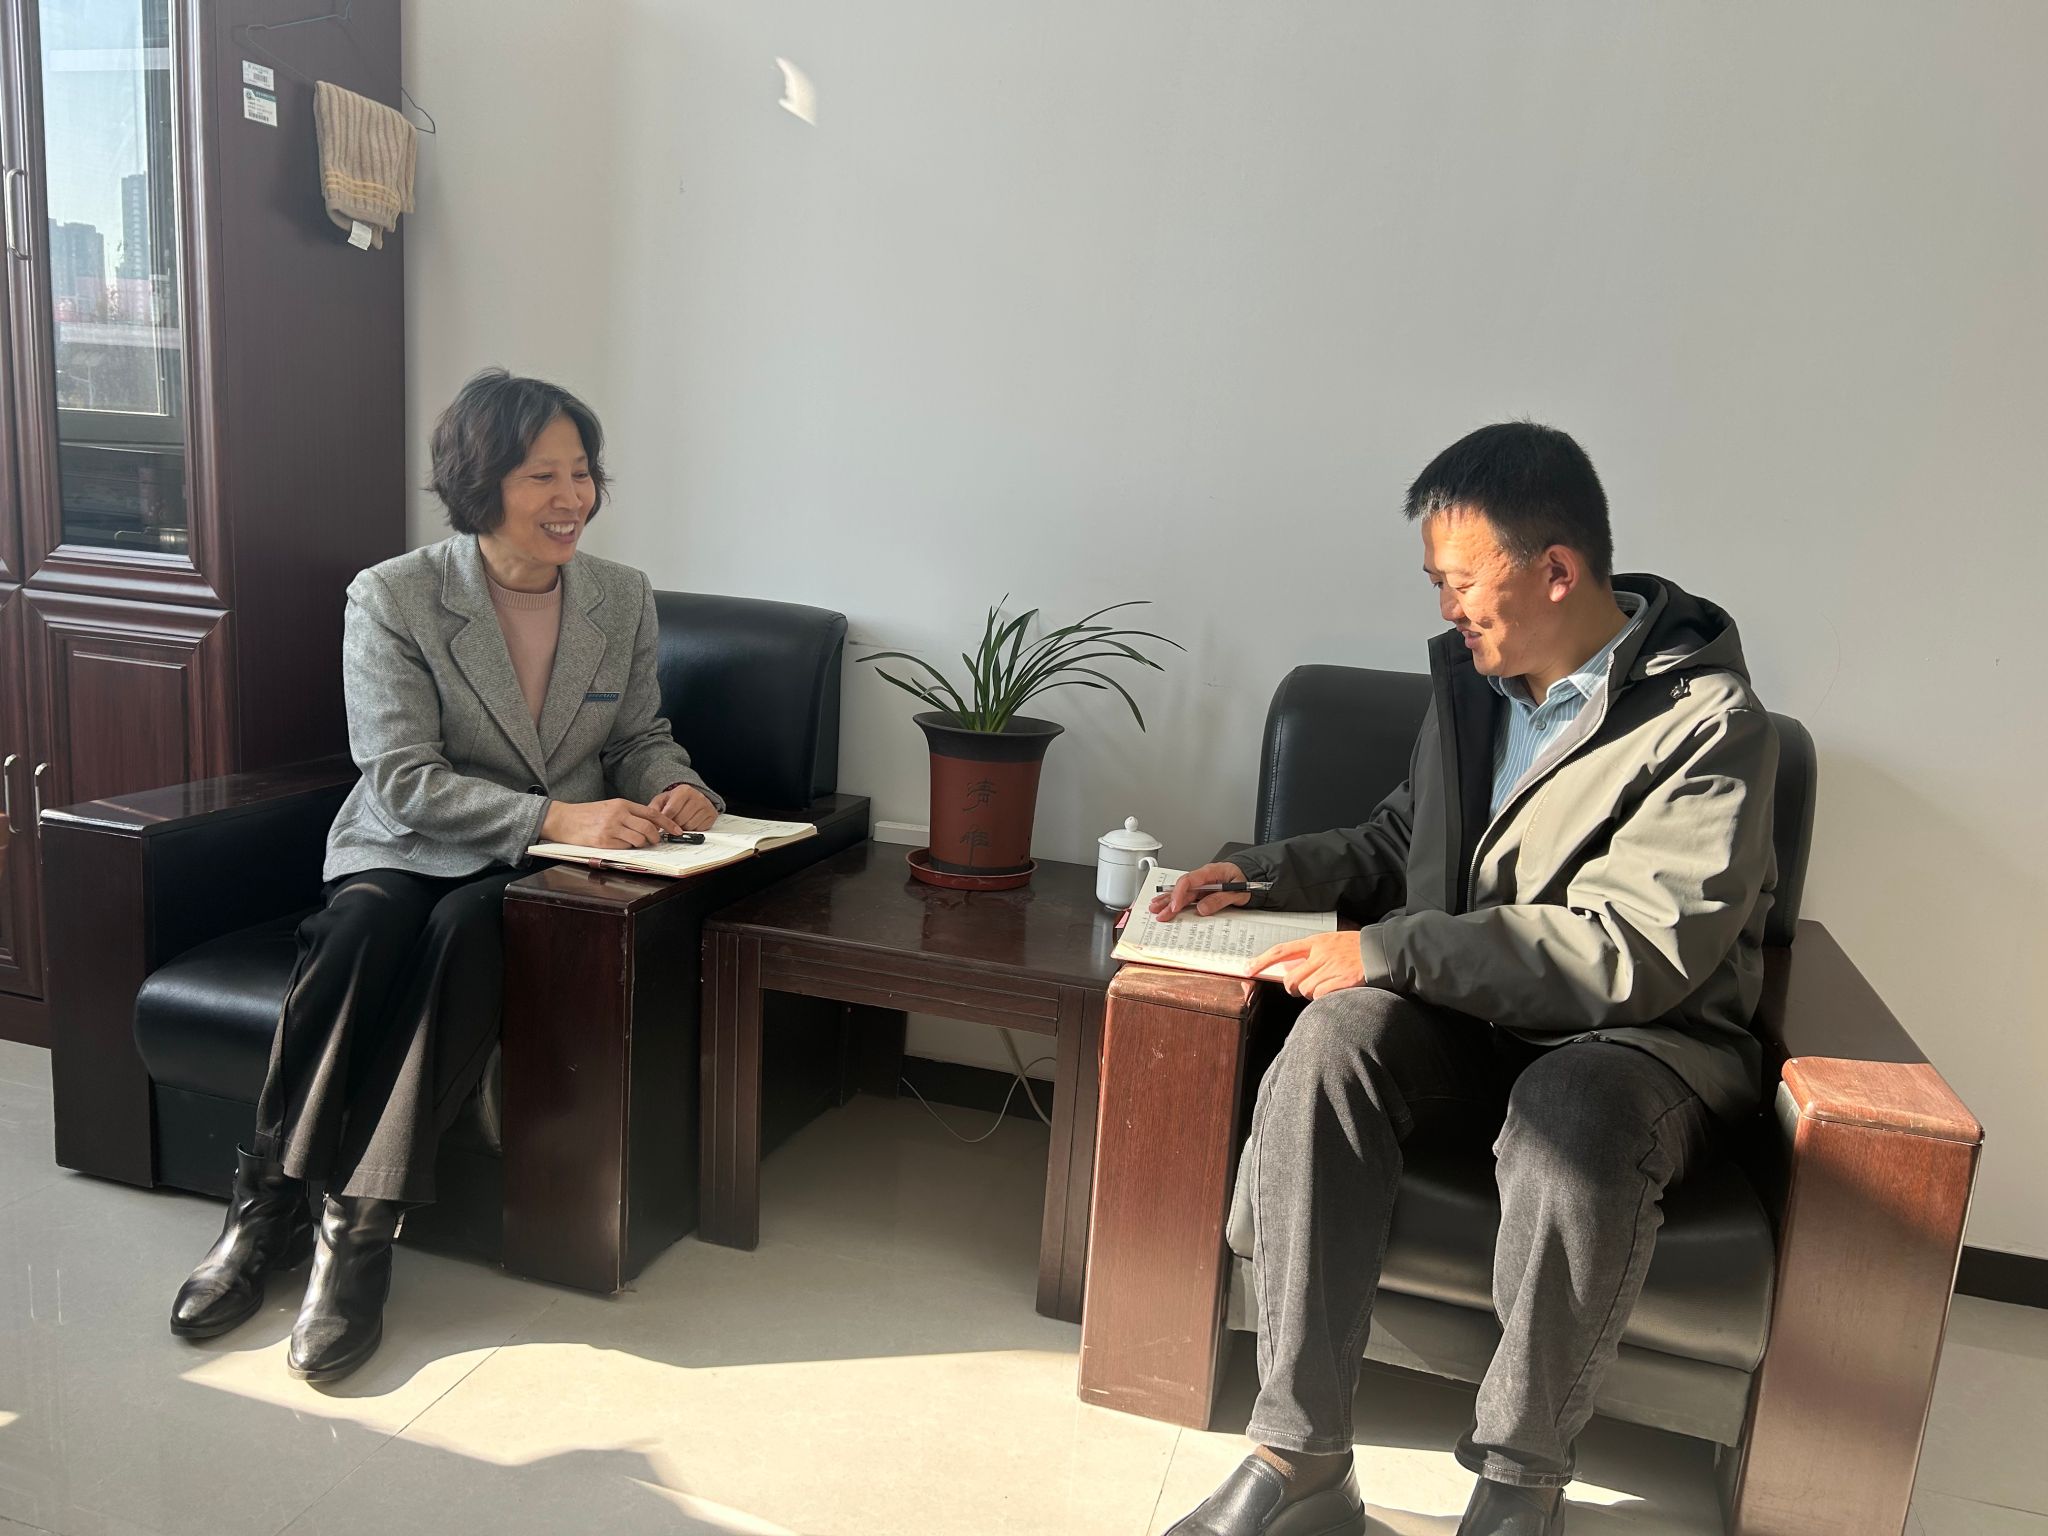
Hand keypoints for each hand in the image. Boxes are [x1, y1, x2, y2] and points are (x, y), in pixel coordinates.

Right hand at [541, 796, 682, 849]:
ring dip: (641, 844)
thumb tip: (650, 824)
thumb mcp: (610, 807)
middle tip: (655, 841)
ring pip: (638, 839)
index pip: (652, 813)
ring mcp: (611, 828)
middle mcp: (618, 814)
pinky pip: (625, 847)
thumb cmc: (587, 814)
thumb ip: (628, 813)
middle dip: (656, 837)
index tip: (677, 830)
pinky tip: (619, 844)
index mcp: (622, 804)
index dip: (667, 823)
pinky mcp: (604, 841)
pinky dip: (627, 848)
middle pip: (648, 828)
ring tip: (635, 842)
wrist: (564, 819)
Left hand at [649, 782, 718, 830]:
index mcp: (684, 790)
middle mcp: (697, 796)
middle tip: (672, 822)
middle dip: (674, 824)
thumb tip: (651, 823)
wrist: (692, 798)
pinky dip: (692, 829)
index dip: (664, 820)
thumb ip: (653, 809)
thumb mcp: (662, 800)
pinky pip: (699, 829)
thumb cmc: (675, 800)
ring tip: (681, 821)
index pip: (671, 810)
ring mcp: (706, 806)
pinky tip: (690, 822)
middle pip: (680, 820)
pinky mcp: (712, 815)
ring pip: (690, 826)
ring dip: (683, 828)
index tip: (660, 825)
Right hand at [1147, 861, 1250, 920]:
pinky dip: (1175, 900)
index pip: (1189, 880)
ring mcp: (1202, 883)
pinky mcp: (1204, 890)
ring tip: (1155, 908)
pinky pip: (1187, 895)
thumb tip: (1201, 908)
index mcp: (1211, 872)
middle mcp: (1204, 877)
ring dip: (1168, 900)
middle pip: (1182, 888)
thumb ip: (1220, 899)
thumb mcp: (1239, 891)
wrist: (1255, 874)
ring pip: (1182, 892)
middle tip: (1159, 913)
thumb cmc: (1247, 880)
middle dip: (1169, 901)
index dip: (1179, 894)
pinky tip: (1165, 903)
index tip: (1174, 907)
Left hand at [1249, 931, 1366, 998]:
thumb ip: (1311, 954)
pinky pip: (1320, 996)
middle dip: (1293, 988)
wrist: (1382, 951)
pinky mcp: (1341, 980)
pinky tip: (1335, 991)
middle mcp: (1320, 954)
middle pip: (1291, 978)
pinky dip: (1324, 998)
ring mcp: (1330, 967)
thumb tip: (1290, 969)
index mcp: (1315, 942)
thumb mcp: (1330, 943)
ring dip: (1311, 993)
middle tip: (1303, 988)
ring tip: (1325, 986)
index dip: (1262, 961)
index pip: (1281, 950)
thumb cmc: (1356, 949)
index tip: (1248, 969)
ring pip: (1305, 989)